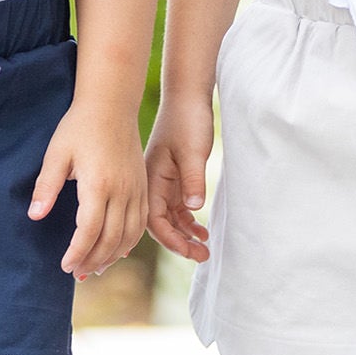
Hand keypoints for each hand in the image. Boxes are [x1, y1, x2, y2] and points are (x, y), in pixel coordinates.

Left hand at [30, 98, 147, 279]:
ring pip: (130, 234)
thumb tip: (35, 215)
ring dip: (113, 255)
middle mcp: (123, 190)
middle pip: (112, 238)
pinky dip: (130, 241)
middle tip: (76, 273)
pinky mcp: (143, 186)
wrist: (111, 104)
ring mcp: (136, 188)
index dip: (78, 252)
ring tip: (95, 268)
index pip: (90, 230)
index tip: (65, 265)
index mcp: (99, 183)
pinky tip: (117, 250)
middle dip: (94, 260)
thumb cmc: (80, 126)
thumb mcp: (56, 154)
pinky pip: (141, 222)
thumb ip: (46, 186)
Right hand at [145, 94, 215, 262]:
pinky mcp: (171, 177)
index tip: (189, 252)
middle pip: (160, 224)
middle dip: (179, 243)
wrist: (187, 97)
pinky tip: (201, 230)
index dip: (171, 239)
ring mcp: (161, 181)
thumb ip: (193, 180)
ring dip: (184, 234)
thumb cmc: (187, 121)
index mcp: (150, 179)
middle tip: (202, 257)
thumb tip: (193, 209)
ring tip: (204, 249)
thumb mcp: (192, 152)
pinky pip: (176, 207)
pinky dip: (187, 220)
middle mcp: (152, 184)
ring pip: (169, 217)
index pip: (155, 220)